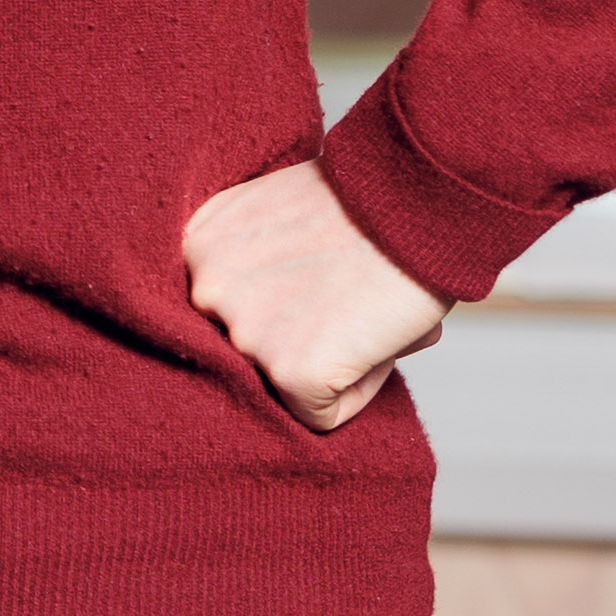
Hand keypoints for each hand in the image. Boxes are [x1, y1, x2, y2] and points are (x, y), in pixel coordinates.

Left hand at [179, 161, 450, 432]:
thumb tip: (269, 316)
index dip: (282, 306)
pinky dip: (358, 389)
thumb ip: (253, 263)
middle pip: (251, 351)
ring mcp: (244, 333)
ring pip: (285, 386)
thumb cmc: (366, 204)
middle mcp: (206, 290)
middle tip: (343, 297)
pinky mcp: (289, 371)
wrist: (417, 200)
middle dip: (300, 337)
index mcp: (198, 247)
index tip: (315, 280)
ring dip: (329, 363)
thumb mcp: (278, 216)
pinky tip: (371, 336)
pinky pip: (321, 415)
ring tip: (359, 310)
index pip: (224, 314)